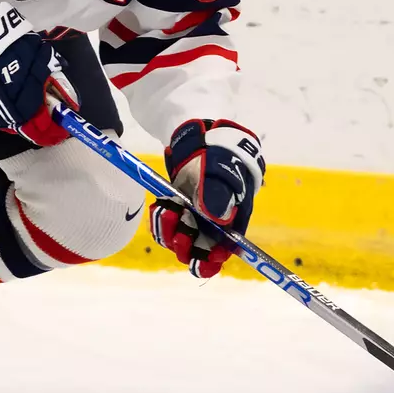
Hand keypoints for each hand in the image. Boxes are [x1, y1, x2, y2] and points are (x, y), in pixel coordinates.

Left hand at [150, 119, 264, 277]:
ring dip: (171, 233)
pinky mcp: (178, 209)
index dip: (216, 257)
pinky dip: (161, 221)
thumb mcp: (221, 170)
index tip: (206, 257)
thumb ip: (218, 195)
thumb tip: (218, 219)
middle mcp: (215, 221)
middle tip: (180, 236)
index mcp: (234, 216)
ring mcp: (195, 216)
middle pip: (202, 248)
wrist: (197, 135)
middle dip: (189, 247)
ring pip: (182, 239)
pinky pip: (167, 226)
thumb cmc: (218, 152)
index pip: (227, 246)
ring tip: (165, 212)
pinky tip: (159, 207)